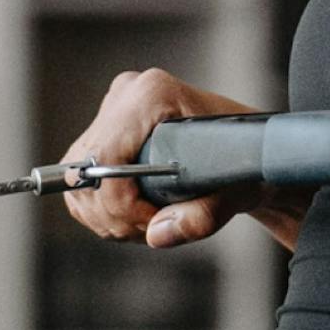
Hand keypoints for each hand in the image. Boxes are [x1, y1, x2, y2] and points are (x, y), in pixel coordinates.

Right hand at [58, 68, 265, 248]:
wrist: (251, 153)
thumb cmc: (250, 162)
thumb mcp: (237, 191)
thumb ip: (202, 216)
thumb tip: (158, 235)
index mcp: (152, 94)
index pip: (106, 157)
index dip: (121, 203)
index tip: (153, 224)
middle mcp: (126, 96)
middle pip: (86, 171)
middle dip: (115, 215)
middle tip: (154, 229)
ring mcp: (112, 112)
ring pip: (78, 181)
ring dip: (108, 217)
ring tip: (149, 223)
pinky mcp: (105, 132)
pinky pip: (81, 184)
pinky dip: (102, 211)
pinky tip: (137, 215)